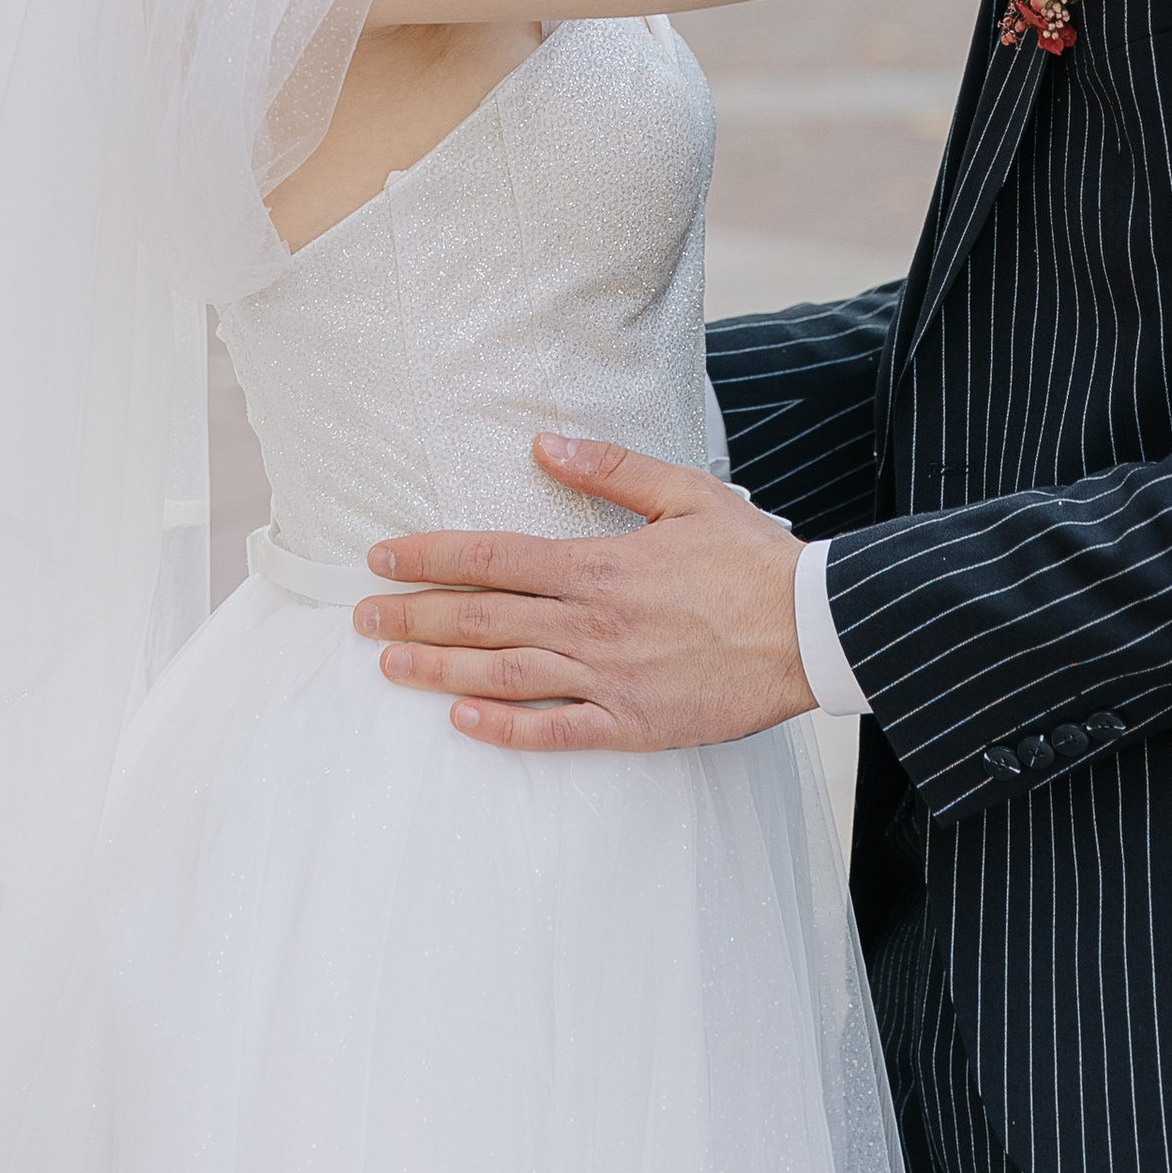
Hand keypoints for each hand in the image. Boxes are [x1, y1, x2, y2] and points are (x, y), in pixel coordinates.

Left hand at [354, 436, 816, 751]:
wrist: (811, 629)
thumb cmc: (751, 558)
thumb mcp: (686, 492)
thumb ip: (610, 468)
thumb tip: (543, 441)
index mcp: (600, 564)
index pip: (494, 557)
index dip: (432, 556)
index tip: (382, 556)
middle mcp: (592, 623)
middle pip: (484, 617)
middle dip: (416, 612)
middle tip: (360, 614)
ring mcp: (609, 677)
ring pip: (505, 674)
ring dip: (440, 668)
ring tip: (388, 662)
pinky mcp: (633, 722)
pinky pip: (556, 730)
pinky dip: (505, 728)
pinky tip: (462, 720)